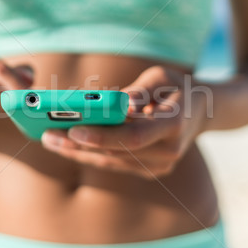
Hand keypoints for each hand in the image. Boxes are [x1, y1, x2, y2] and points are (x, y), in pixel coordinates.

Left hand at [41, 66, 207, 177]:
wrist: (200, 112)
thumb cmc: (175, 86)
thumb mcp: (162, 77)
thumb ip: (141, 90)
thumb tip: (120, 103)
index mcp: (175, 124)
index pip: (135, 136)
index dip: (103, 136)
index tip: (74, 130)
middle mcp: (168, 151)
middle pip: (116, 152)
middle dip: (79, 145)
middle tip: (48, 134)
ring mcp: (159, 166)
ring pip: (111, 162)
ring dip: (78, 152)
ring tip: (49, 139)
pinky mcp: (149, 171)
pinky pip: (113, 164)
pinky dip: (88, 155)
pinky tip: (65, 145)